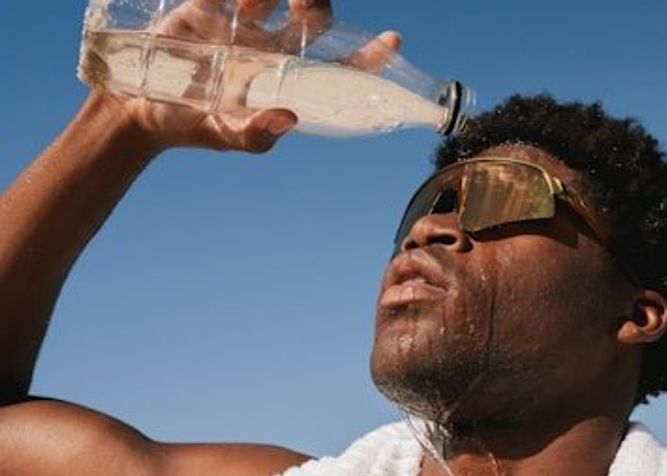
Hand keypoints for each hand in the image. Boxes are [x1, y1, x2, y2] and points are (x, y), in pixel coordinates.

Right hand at [92, 0, 399, 153]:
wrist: (138, 111)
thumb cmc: (191, 127)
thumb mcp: (225, 135)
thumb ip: (256, 133)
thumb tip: (288, 118)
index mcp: (286, 78)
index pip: (340, 64)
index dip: (369, 55)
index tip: (394, 40)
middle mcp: (273, 47)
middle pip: (314, 19)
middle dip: (317, 4)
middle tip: (301, 1)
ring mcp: (244, 25)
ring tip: (250, 3)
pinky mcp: (209, 7)